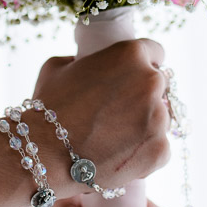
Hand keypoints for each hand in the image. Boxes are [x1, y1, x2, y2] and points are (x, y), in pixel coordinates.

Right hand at [31, 40, 172, 192]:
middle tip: (118, 111)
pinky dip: (143, 151)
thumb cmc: (47, 108)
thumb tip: (86, 65)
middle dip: (143, 95)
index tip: (132, 77)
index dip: (141, 64)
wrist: (46, 153)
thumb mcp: (58, 67)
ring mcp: (159, 118)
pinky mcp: (160, 150)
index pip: (155, 52)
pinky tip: (119, 154)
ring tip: (115, 137)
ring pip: (161, 118)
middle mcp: (151, 82)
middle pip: (160, 86)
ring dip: (145, 124)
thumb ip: (82, 60)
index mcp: (131, 54)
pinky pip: (159, 147)